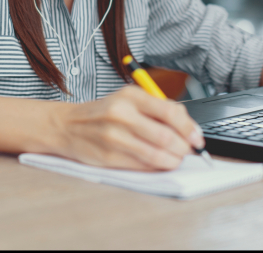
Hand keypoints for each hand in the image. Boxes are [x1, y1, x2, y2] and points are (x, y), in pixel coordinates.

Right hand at [51, 85, 203, 170]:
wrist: (66, 125)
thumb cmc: (102, 113)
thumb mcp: (128, 99)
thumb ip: (156, 109)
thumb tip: (187, 126)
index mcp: (130, 95)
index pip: (169, 112)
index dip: (189, 128)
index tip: (197, 137)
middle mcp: (121, 114)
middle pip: (166, 136)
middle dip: (184, 148)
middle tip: (188, 150)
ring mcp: (114, 137)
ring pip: (156, 154)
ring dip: (173, 160)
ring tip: (176, 159)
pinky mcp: (109, 156)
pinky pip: (142, 166)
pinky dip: (156, 166)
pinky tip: (159, 163)